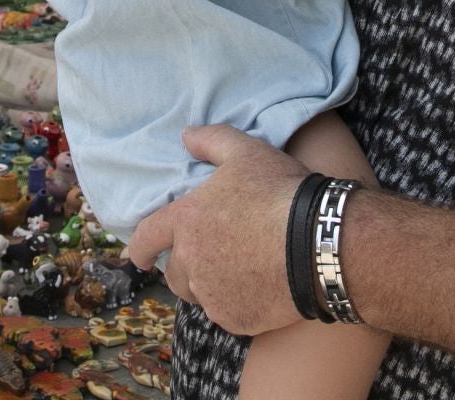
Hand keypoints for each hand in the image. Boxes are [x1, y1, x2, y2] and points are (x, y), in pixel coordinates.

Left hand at [123, 124, 306, 335]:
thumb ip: (212, 140)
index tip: (136, 257)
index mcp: (186, 222)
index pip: (146, 237)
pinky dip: (236, 303)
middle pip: (175, 272)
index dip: (138, 247)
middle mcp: (191, 262)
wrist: (318, 243)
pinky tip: (258, 288)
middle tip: (213, 257)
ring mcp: (212, 294)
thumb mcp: (247, 152)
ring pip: (199, 294)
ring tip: (237, 272)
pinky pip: (227, 313)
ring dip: (208, 286)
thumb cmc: (280, 193)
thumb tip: (187, 136)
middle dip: (186, 266)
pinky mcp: (235, 317)